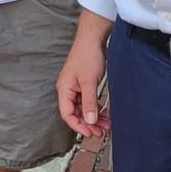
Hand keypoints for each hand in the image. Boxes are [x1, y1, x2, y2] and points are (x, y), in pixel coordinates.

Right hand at [56, 14, 112, 137]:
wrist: (94, 38)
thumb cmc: (87, 55)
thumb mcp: (89, 81)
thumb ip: (89, 102)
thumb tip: (89, 120)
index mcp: (64, 89)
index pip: (67, 114)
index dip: (77, 125)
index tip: (90, 133)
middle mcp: (68, 89)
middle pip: (76, 113)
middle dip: (88, 123)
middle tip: (100, 132)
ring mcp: (77, 87)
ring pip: (84, 108)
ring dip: (94, 117)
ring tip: (106, 125)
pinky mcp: (85, 84)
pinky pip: (89, 101)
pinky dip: (96, 108)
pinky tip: (105, 114)